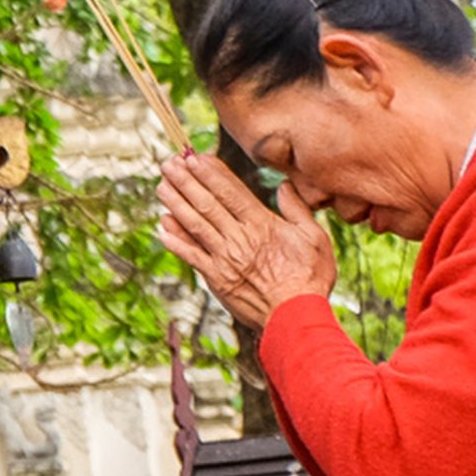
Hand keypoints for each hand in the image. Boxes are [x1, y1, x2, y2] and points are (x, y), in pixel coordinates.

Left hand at [155, 152, 337, 327]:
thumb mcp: (314, 239)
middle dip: (187, 181)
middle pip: (207, 204)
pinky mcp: (216, 279)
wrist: (295, 318)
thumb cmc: (310, 278)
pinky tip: (162, 226)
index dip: (211, 173)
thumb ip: (297, 210)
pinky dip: (175, 241)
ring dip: (176, 203)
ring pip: (195, 225)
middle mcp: (239, 239)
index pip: (231, 192)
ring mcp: (224, 259)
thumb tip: (285, 185)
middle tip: (169, 163)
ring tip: (161, 186)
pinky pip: (191, 256)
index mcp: (262, 225)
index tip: (195, 157)